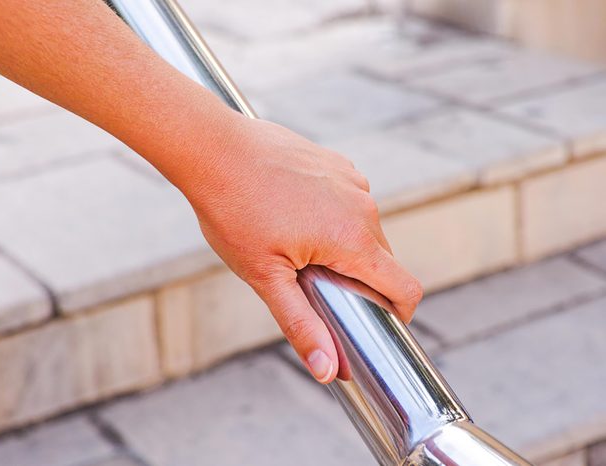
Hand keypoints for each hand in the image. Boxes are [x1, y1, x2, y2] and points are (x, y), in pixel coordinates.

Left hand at [185, 116, 422, 383]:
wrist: (214, 149)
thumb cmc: (234, 211)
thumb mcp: (265, 276)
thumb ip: (301, 323)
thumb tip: (326, 370)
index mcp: (353, 239)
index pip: (405, 287)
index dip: (399, 314)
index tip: (376, 324)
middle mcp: (363, 206)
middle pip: (383, 261)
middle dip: (360, 281)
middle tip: (316, 288)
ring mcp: (352, 180)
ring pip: (364, 230)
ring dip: (344, 248)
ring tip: (297, 250)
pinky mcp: (338, 164)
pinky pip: (349, 202)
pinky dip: (334, 218)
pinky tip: (294, 216)